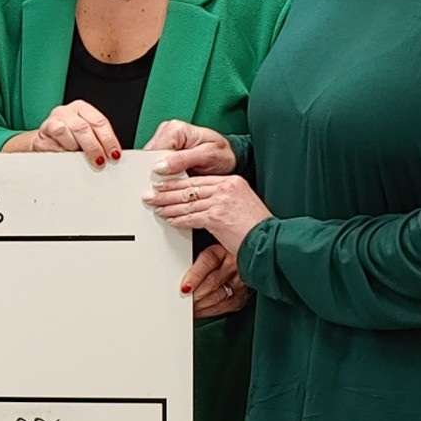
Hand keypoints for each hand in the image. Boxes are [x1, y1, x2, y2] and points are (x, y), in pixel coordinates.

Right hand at [8, 100, 121, 164]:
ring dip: (73, 147)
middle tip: (99, 162)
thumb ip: (98, 141)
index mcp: (83, 108)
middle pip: (83, 128)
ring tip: (78, 157)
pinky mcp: (43, 131)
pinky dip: (60, 149)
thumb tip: (112, 156)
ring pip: (65, 131)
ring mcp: (54, 119)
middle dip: (93, 148)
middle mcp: (68, 111)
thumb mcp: (86, 136)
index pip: (99, 122)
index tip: (114, 155)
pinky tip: (64, 154)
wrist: (45, 141)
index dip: (108, 140)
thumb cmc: (70, 138)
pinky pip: (52, 141)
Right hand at [143, 119, 236, 173]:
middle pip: (150, 157)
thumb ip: (183, 159)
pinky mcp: (164, 151)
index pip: (155, 151)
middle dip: (158, 173)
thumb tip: (160, 166)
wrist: (230, 157)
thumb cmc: (222, 154)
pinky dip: (163, 175)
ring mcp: (164, 141)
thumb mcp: (207, 156)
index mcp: (176, 129)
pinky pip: (156, 166)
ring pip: (150, 163)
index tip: (165, 180)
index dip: (157, 168)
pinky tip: (174, 178)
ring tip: (177, 180)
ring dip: (161, 175)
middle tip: (174, 182)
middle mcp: (167, 132)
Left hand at [144, 173, 271, 254]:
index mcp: (232, 181)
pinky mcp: (216, 217)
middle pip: (189, 188)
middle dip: (166, 192)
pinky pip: (190, 217)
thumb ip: (223, 198)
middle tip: (150, 194)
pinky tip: (168, 219)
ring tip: (155, 207)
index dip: (178, 182)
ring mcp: (221, 201)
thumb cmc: (256, 227)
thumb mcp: (242, 203)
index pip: (199, 180)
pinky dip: (177, 219)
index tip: (164, 184)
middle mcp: (226, 188)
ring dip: (167, 206)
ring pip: (187, 202)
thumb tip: (200, 201)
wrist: (269, 240)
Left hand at [181, 242, 250, 319]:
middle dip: (195, 293)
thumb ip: (192, 256)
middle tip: (182, 300)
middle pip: (213, 281)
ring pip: (219, 295)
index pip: (208, 260)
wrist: (238, 264)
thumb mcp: (205, 251)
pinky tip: (199, 311)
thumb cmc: (214, 259)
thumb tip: (174, 261)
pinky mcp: (243, 296)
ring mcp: (241, 281)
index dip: (195, 275)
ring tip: (188, 307)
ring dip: (201, 304)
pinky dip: (209, 311)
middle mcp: (235, 264)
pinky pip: (226, 306)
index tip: (184, 288)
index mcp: (222, 250)